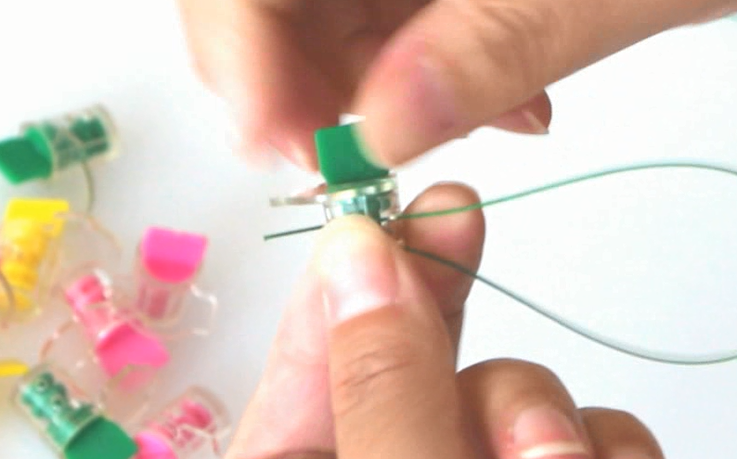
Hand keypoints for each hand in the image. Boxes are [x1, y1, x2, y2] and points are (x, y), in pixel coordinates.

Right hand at [177, 0, 736, 168]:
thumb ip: (494, 45)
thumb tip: (382, 133)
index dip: (236, 47)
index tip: (280, 143)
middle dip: (308, 85)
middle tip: (367, 163)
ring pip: (328, 10)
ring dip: (377, 90)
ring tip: (480, 123)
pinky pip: (390, 11)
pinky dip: (424, 71)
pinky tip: (497, 100)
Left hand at [217, 183, 671, 458]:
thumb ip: (388, 404)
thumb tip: (358, 265)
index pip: (288, 419)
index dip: (324, 320)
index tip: (367, 230)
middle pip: (400, 388)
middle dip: (434, 309)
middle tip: (454, 213)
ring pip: (500, 405)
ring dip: (541, 414)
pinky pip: (587, 448)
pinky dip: (615, 454)